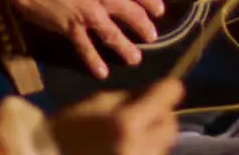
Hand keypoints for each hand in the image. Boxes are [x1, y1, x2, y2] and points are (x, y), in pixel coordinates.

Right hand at [0, 0, 165, 77]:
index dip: (152, 1)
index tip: (159, 11)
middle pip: (133, 14)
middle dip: (145, 28)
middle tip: (152, 38)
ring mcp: (89, 13)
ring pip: (114, 35)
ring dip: (126, 49)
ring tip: (135, 59)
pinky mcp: (72, 28)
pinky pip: (86, 48)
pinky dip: (94, 62)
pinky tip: (102, 73)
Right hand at [50, 79, 183, 154]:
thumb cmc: (67, 130)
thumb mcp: (98, 103)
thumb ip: (131, 97)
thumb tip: (156, 95)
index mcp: (128, 124)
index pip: (169, 96)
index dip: (166, 89)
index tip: (163, 90)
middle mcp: (141, 149)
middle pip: (171, 125)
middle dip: (160, 117)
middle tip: (144, 115)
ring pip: (164, 147)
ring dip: (153, 138)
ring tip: (130, 138)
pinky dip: (144, 151)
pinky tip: (126, 149)